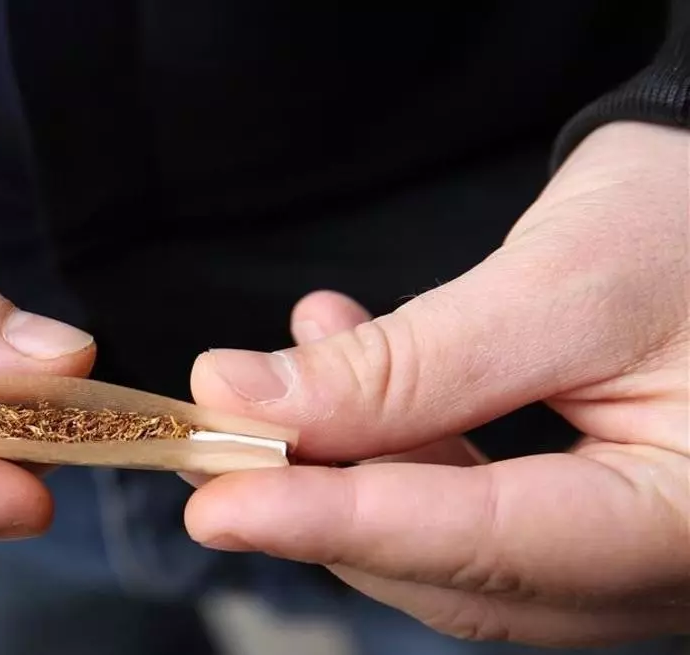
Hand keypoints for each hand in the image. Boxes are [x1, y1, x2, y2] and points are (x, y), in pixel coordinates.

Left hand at [184, 121, 688, 645]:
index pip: (484, 546)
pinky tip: (341, 365)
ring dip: (344, 467)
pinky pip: (465, 510)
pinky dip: (389, 447)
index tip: (217, 505)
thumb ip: (407, 365)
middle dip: (320, 507)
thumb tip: (245, 399)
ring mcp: (625, 555)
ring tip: (285, 373)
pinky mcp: (588, 521)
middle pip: (454, 571)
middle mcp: (663, 568)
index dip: (335, 525)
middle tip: (218, 444)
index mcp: (689, 524)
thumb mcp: (560, 287)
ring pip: (445, 549)